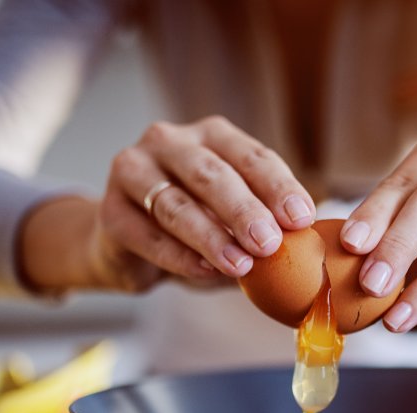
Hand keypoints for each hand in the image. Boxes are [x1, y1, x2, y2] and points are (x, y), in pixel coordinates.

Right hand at [20, 116, 316, 293]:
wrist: (127, 244)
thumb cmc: (195, 225)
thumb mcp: (234, 218)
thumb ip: (264, 224)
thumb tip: (307, 244)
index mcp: (211, 136)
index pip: (251, 156)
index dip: (279, 187)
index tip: (302, 219)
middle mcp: (169, 142)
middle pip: (211, 175)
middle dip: (244, 210)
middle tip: (270, 243)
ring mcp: (133, 170)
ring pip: (175, 205)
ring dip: (211, 237)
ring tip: (240, 266)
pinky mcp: (109, 209)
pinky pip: (147, 235)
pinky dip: (178, 256)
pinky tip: (204, 272)